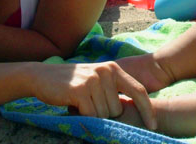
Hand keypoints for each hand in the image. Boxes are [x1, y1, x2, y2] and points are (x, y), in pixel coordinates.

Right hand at [30, 61, 156, 129]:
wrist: (42, 76)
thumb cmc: (73, 84)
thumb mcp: (97, 81)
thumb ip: (114, 91)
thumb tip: (132, 113)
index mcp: (114, 69)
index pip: (139, 91)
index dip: (147, 110)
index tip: (153, 125)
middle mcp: (107, 71)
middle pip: (118, 109)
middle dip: (104, 114)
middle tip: (88, 104)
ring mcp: (94, 80)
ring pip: (104, 115)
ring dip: (92, 115)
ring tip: (80, 104)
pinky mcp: (81, 90)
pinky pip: (91, 115)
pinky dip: (83, 116)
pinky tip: (73, 105)